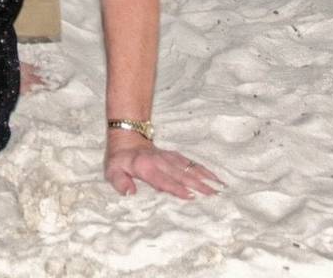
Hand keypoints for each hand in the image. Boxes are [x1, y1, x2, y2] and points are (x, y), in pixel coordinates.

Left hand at [104, 134, 222, 198]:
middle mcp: (160, 161)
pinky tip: (216, 178)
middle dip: (197, 185)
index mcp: (145, 167)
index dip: (175, 188)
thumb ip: (119, 182)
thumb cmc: (119, 160)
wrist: (126, 137)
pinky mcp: (175, 156)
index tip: (190, 196)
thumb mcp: (112, 171)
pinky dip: (204, 170)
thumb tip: (130, 193)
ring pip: (189, 168)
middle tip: (214, 196)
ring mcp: (169, 158)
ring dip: (205, 178)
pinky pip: (191, 163)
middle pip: (181, 174)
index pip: (162, 179)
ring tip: (220, 188)